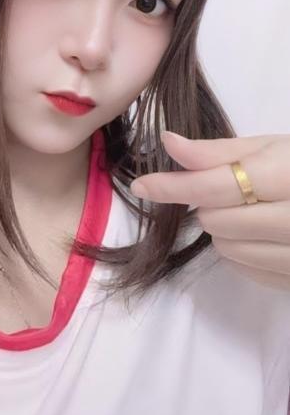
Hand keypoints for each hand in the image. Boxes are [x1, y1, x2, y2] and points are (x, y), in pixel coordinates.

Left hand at [129, 132, 289, 290]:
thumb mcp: (271, 148)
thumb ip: (218, 151)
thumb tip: (168, 143)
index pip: (219, 185)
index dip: (174, 185)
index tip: (142, 184)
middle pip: (219, 220)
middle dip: (209, 204)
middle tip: (230, 190)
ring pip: (227, 249)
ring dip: (222, 229)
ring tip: (248, 210)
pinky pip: (247, 271)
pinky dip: (240, 252)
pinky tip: (258, 233)